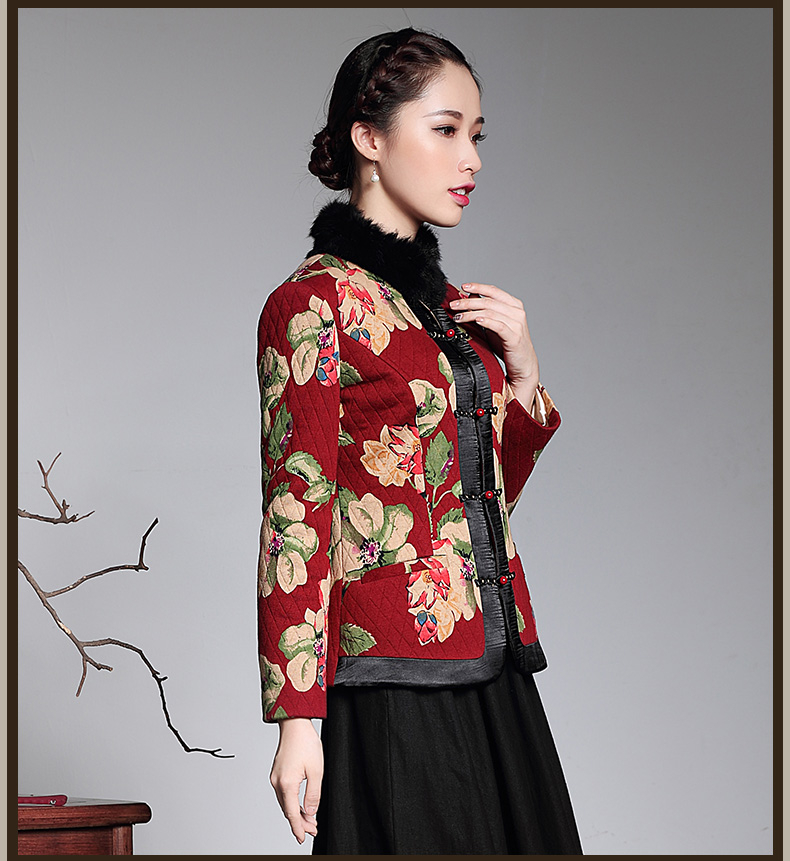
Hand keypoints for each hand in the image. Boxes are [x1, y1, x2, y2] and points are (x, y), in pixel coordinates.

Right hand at [270, 717, 322, 843]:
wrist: (295, 724)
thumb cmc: (305, 743)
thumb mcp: (316, 771)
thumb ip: (313, 794)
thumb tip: (311, 812)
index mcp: (287, 784)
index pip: (292, 814)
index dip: (298, 828)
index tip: (303, 838)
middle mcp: (277, 782)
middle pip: (287, 810)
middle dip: (299, 822)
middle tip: (312, 830)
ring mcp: (275, 777)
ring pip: (285, 803)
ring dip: (296, 812)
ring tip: (309, 820)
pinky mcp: (277, 772)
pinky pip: (284, 794)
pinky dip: (292, 802)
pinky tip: (301, 804)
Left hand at [449, 283, 539, 410]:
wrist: (523, 364)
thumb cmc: (508, 344)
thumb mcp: (494, 324)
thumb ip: (485, 311)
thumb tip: (470, 298)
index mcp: (513, 305)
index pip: (493, 291)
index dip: (478, 287)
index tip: (463, 286)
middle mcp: (517, 312)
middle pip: (488, 301)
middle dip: (468, 302)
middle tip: (454, 304)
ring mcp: (517, 324)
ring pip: (490, 312)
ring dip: (471, 313)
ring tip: (458, 316)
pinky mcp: (514, 336)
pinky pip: (498, 325)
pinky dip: (486, 321)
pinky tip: (476, 319)